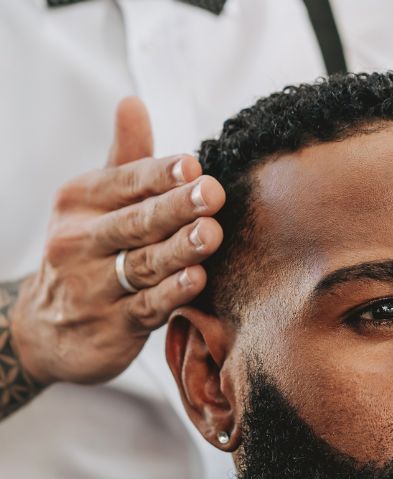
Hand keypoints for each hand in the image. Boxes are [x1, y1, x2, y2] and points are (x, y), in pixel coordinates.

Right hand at [12, 97, 224, 385]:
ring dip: (180, 249)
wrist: (49, 330)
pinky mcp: (113, 328)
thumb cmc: (88, 252)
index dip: (158, 175)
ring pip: (144, 265)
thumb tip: (133, 102)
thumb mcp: (96, 205)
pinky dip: (172, 294)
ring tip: (211, 233)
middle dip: (176, 207)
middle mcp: (80, 242)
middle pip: (136, 222)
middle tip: (212, 193)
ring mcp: (94, 288)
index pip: (123, 183)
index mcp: (78, 203)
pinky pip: (147, 308)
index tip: (192, 165)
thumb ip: (124, 162)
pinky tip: (197, 279)